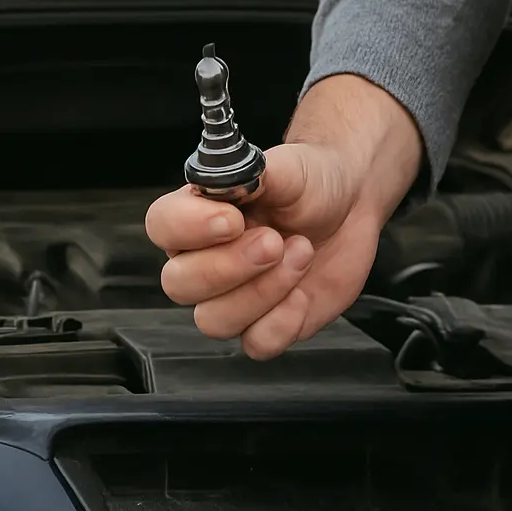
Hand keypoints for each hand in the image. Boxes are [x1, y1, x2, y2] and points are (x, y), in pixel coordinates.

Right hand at [145, 75, 422, 358]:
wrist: (349, 203)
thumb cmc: (308, 182)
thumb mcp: (286, 166)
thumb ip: (253, 172)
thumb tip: (227, 179)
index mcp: (194, 217)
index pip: (162, 226)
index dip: (189, 227)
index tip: (233, 219)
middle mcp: (203, 261)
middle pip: (179, 284)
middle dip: (230, 266)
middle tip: (274, 240)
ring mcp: (231, 298)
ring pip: (214, 320)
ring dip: (262, 292)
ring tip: (301, 253)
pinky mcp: (264, 324)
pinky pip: (256, 343)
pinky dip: (283, 322)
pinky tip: (303, 292)